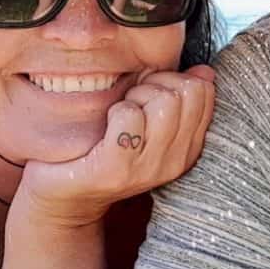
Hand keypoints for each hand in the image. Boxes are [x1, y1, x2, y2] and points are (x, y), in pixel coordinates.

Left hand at [10, 64, 215, 229]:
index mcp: (188, 148)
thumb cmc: (107, 148)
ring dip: (136, 96)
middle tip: (133, 101)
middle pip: (187, 92)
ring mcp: (148, 169)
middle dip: (156, 85)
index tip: (151, 93)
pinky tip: (107, 125)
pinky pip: (129, 116)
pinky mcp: (116, 170)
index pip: (204, 92)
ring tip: (120, 113)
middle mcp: (175, 161)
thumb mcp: (150, 124)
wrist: (65, 197)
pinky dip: (116, 110)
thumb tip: (205, 71)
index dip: (175, 79)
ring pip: (164, 102)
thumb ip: (179, 98)